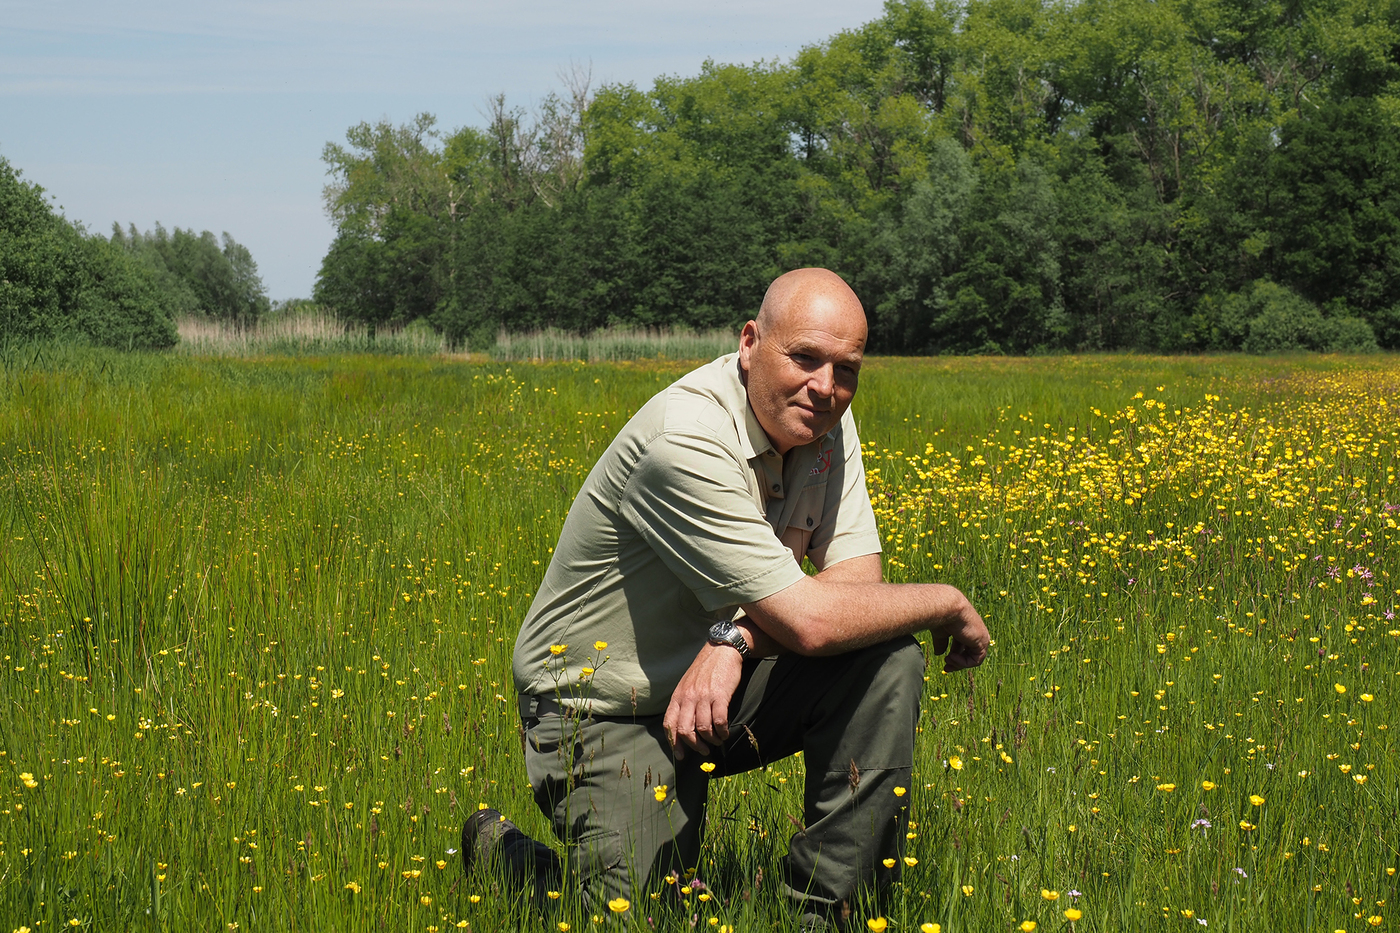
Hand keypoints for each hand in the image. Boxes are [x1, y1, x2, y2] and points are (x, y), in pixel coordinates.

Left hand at [663, 642, 743, 759]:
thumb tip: (684, 727)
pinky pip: (719, 720)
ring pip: (703, 728)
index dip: (674, 743)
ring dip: (711, 740)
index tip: (681, 755)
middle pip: (685, 730)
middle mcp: (688, 697)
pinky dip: (722, 732)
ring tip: (717, 741)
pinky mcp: (720, 695)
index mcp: (678, 696)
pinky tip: (726, 733)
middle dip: (694, 745)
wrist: (722, 650)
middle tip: (703, 751)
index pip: (669, 724)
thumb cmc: (705, 670)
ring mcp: (704, 696)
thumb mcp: (687, 684)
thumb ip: (684, 703)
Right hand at [930, 600, 989, 671]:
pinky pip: (976, 660)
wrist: (948, 608)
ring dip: (959, 663)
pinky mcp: (983, 642)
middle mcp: (976, 633)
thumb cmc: (942, 617)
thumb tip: (939, 654)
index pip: (964, 647)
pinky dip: (963, 662)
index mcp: (967, 629)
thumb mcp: (941, 633)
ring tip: (948, 660)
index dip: (955, 656)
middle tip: (946, 669)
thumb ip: (942, 643)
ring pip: (973, 659)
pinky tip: (952, 657)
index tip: (944, 661)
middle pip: (969, 654)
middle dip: (957, 663)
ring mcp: (981, 638)